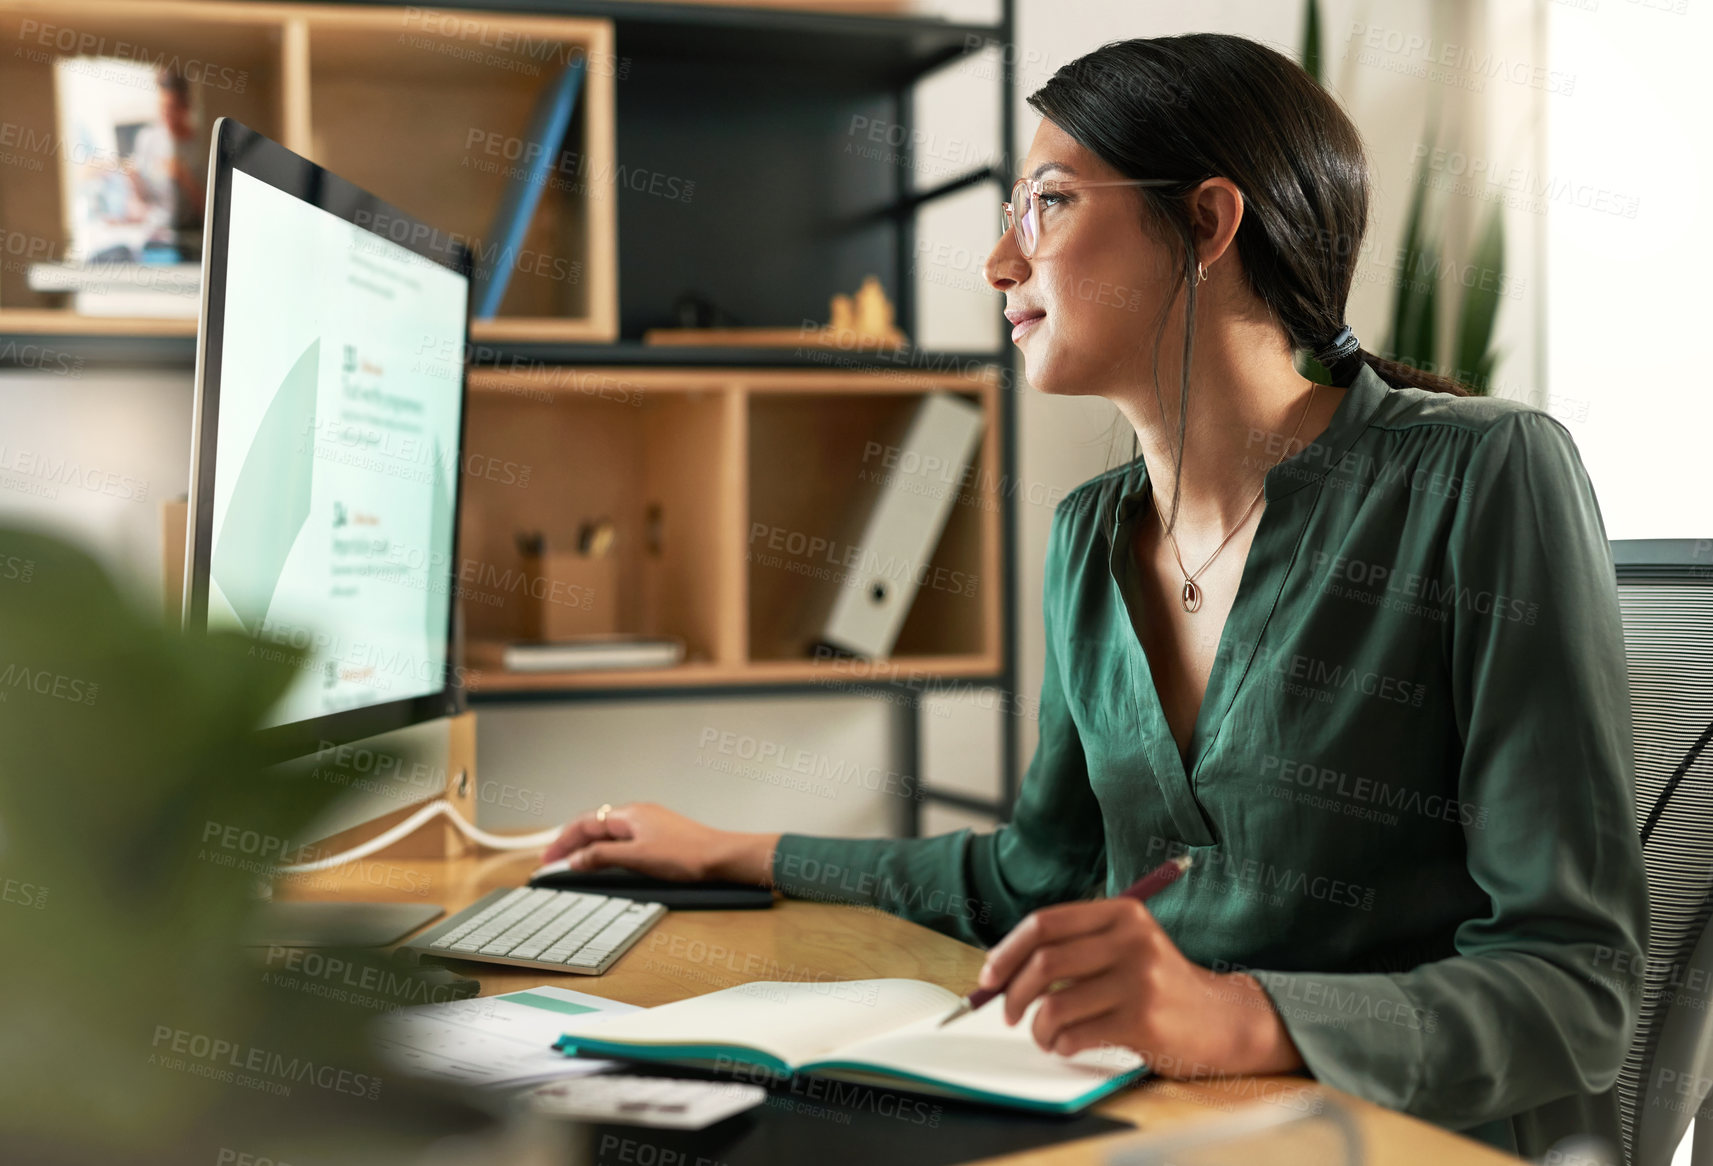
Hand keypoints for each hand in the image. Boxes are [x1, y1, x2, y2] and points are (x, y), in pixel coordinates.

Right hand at [542, 802, 778, 885]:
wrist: (721, 857)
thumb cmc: (686, 855)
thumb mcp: (637, 857)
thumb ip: (602, 857)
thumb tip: (576, 859)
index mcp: (630, 814)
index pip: (585, 823)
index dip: (563, 842)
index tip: (549, 859)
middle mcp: (637, 814)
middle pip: (595, 826)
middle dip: (572, 844)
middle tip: (555, 863)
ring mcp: (649, 824)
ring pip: (609, 834)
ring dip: (588, 848)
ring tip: (573, 865)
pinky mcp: (658, 837)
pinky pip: (623, 840)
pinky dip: (606, 851)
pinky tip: (604, 863)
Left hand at [977, 898, 1304, 1077]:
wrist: (1223, 1019)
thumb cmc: (1159, 985)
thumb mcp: (1125, 947)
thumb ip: (1074, 948)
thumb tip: (1001, 972)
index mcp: (1121, 913)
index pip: (1044, 923)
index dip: (1007, 951)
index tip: (989, 976)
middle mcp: (1131, 939)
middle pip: (1044, 963)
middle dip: (1012, 993)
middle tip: (1007, 1013)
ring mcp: (1140, 980)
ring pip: (1055, 1005)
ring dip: (1037, 1029)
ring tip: (1044, 1036)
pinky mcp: (1144, 1020)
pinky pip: (1076, 1034)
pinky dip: (1061, 1045)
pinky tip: (1069, 1045)